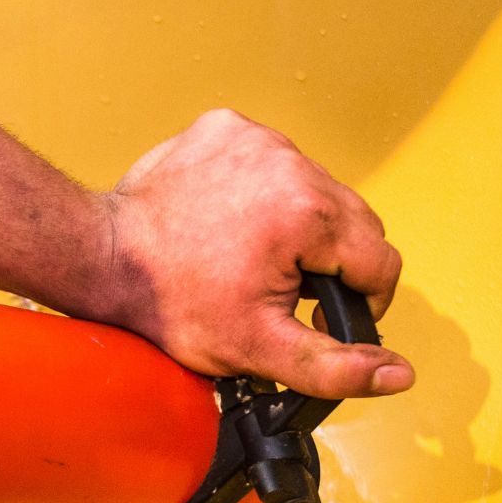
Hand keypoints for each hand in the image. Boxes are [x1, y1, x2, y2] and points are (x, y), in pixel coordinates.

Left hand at [102, 109, 412, 399]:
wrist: (103, 258)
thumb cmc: (170, 304)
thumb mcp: (260, 350)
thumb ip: (336, 366)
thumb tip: (398, 375)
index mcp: (309, 213)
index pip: (380, 261)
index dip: (361, 301)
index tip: (319, 315)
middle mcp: (289, 162)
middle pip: (353, 222)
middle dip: (329, 262)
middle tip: (282, 290)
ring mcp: (256, 138)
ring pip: (315, 189)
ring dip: (300, 224)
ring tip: (254, 256)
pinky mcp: (226, 127)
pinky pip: (272, 162)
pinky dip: (262, 192)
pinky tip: (232, 221)